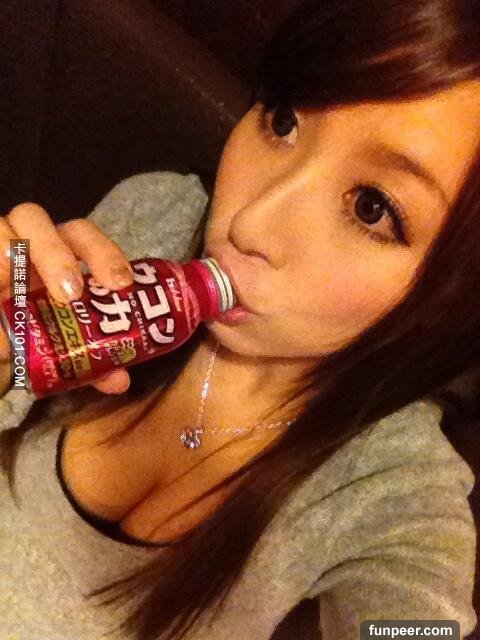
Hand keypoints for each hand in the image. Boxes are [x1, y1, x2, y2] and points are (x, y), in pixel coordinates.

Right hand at [0, 202, 135, 396]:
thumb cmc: (30, 337)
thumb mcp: (60, 351)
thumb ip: (91, 364)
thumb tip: (119, 381)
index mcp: (55, 253)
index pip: (79, 234)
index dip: (102, 250)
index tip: (120, 283)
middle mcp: (20, 242)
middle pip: (35, 218)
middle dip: (55, 253)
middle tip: (70, 294)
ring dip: (11, 259)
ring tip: (20, 296)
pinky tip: (1, 312)